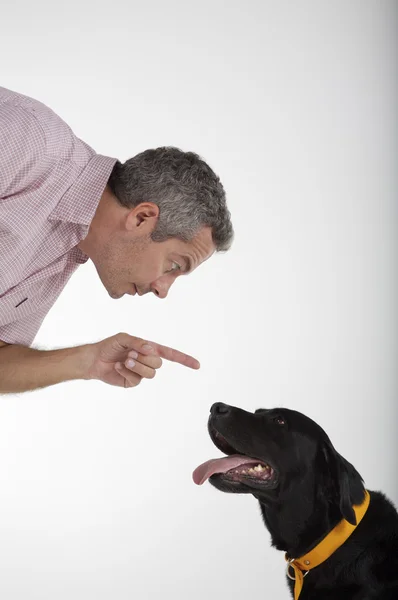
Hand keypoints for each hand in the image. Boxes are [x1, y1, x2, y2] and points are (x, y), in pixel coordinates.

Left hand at [82, 332, 199, 387]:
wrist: (94, 359)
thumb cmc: (109, 346)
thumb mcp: (124, 338)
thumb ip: (138, 342)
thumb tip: (150, 348)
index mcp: (149, 349)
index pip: (170, 354)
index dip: (184, 360)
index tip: (197, 365)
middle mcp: (147, 361)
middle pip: (158, 364)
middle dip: (145, 358)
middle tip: (130, 354)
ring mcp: (140, 373)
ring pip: (150, 374)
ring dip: (137, 366)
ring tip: (125, 360)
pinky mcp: (132, 382)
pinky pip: (136, 380)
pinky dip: (126, 371)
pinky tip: (118, 366)